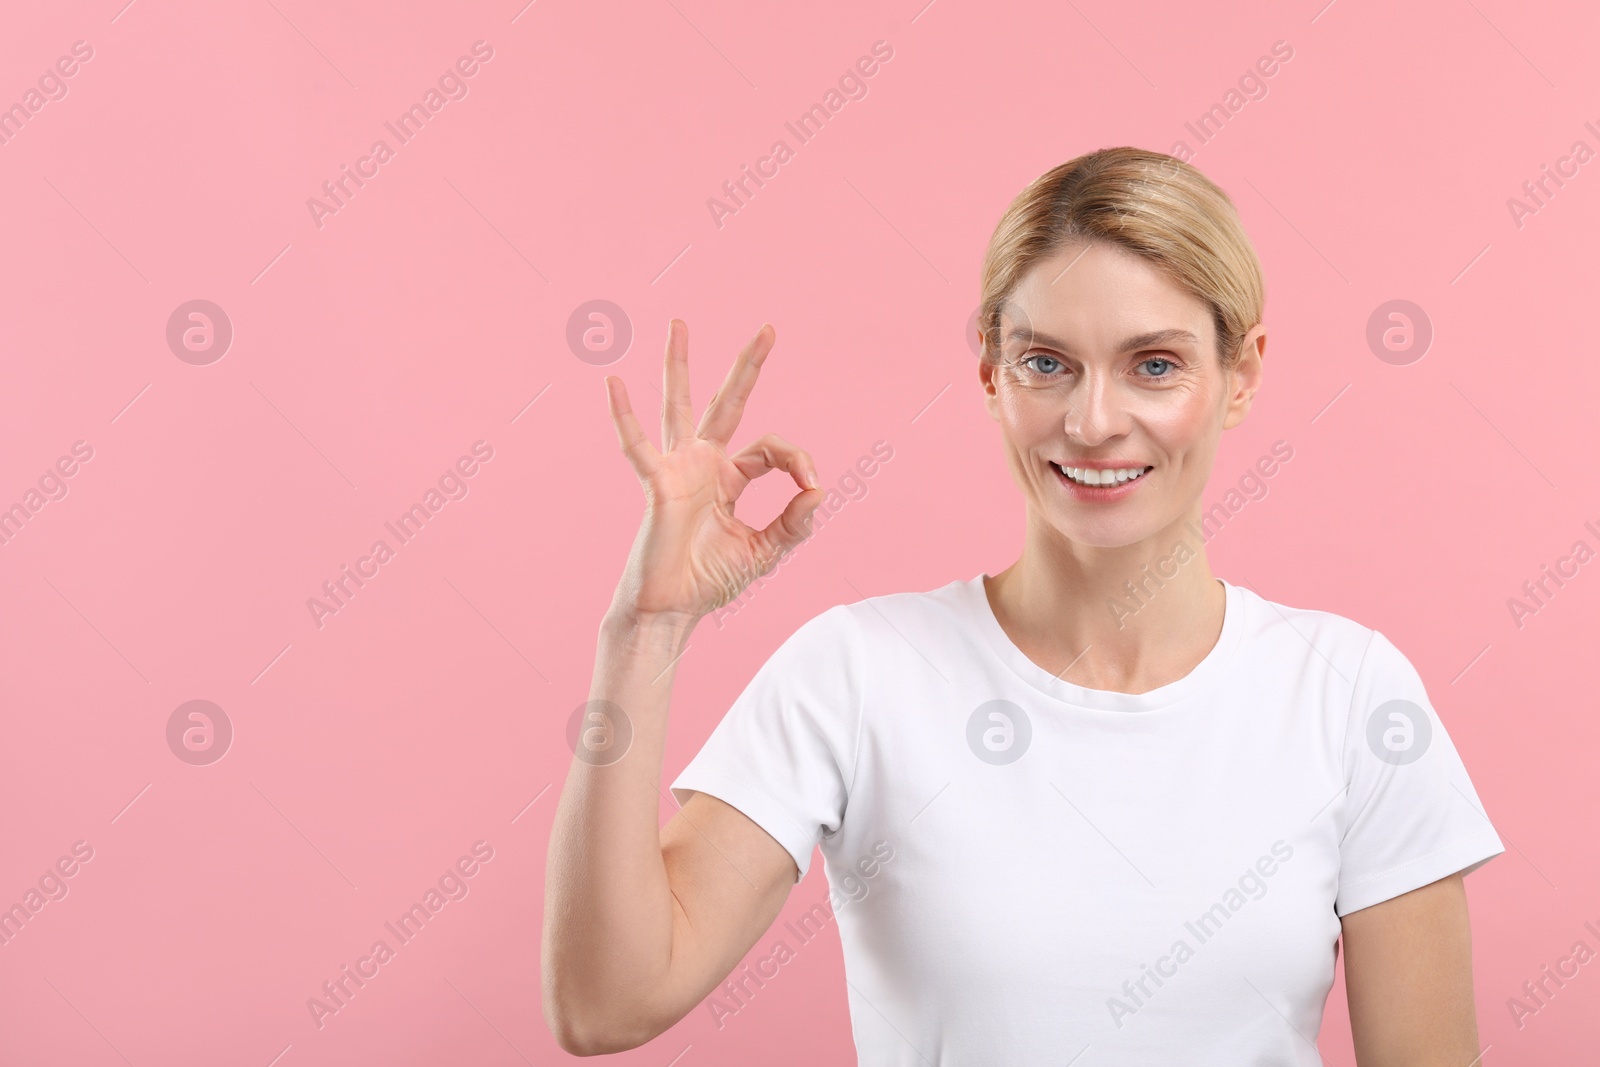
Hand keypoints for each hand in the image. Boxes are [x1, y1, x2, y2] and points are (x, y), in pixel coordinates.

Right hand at [603, 319, 823, 625]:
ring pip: (678, 406)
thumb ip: (794, 522)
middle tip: (768, 328)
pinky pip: (638, 446)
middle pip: (727, 403)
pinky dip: (624, 416)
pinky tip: (613, 384)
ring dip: (679, 365)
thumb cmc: (711, 580)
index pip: (771, 449)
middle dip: (748, 367)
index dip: (797, 460)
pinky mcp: (657, 485)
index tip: (811, 486)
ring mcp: (678, 469)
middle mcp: (703, 463)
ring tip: (680, 324)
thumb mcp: (765, 551)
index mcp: (730, 477)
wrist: (673, 610)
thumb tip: (819, 489)